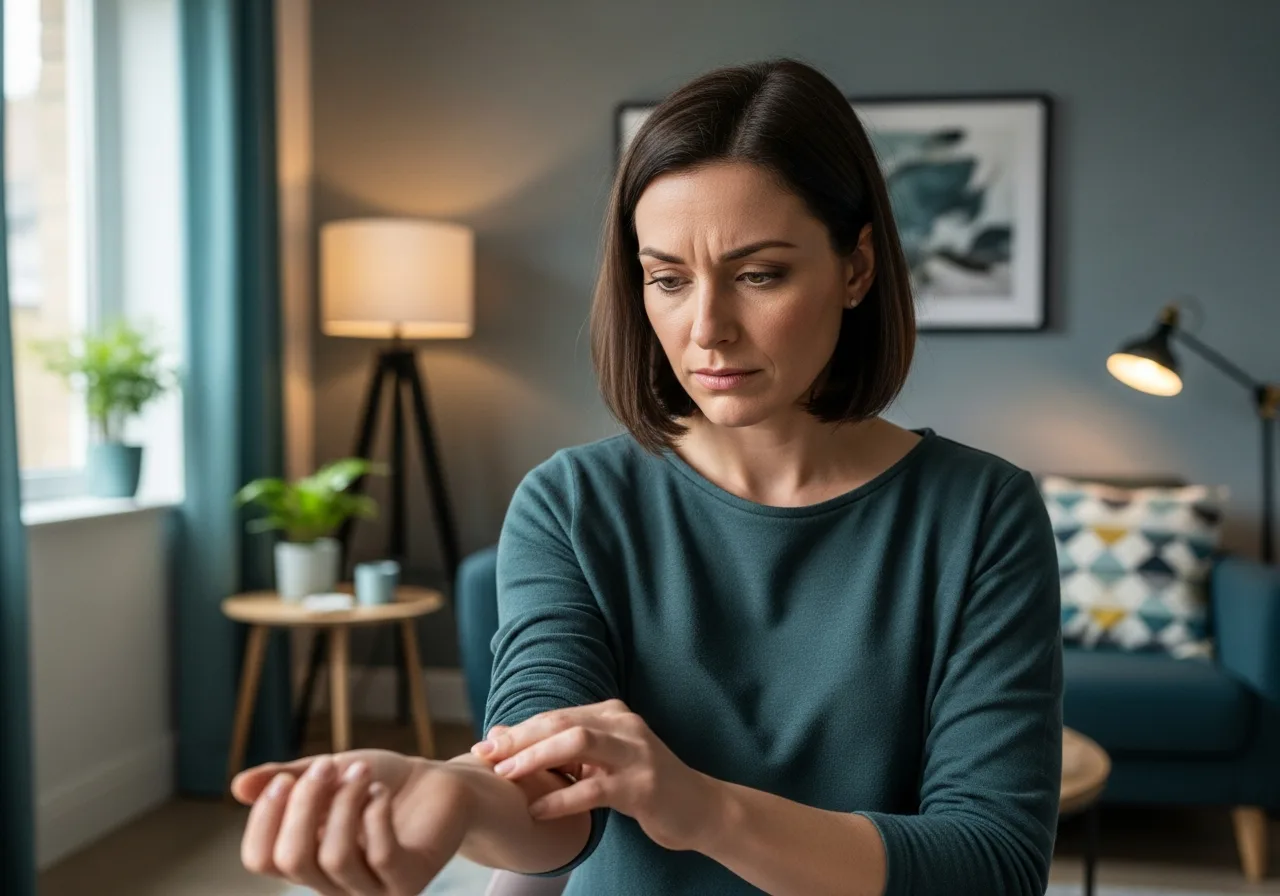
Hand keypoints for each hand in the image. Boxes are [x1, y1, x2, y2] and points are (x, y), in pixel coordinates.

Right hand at [232, 749, 472, 895]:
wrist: (439, 785)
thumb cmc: (379, 783)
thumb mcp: (329, 774)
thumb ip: (287, 780)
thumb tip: (237, 786)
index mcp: (307, 863)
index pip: (260, 860)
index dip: (264, 819)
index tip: (284, 779)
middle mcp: (332, 886)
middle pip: (293, 860)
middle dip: (304, 805)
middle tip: (326, 766)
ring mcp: (371, 890)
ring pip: (335, 857)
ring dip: (345, 803)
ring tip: (361, 771)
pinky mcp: (409, 881)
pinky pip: (381, 855)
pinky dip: (375, 815)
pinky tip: (380, 792)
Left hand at [472, 699, 722, 851]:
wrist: (699, 808)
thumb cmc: (642, 785)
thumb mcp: (600, 763)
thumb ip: (559, 749)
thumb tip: (500, 736)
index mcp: (612, 714)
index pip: (556, 715)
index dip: (518, 730)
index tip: (484, 746)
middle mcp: (624, 725)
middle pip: (561, 722)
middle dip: (520, 739)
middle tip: (487, 758)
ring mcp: (636, 753)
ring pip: (577, 742)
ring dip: (536, 757)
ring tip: (507, 776)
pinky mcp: (643, 785)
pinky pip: (595, 788)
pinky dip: (562, 798)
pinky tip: (538, 810)